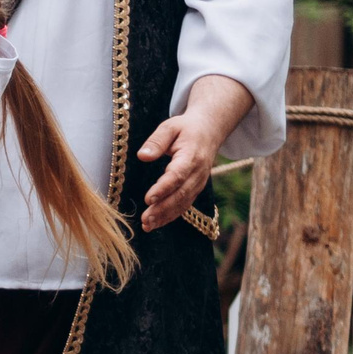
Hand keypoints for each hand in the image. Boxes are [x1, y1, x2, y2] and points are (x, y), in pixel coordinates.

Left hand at [133, 110, 226, 232]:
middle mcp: (198, 173)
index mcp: (191, 156)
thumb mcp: (170, 127)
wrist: (209, 131)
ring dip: (165, 216)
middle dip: (163, 209)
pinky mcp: (196, 188)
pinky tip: (156, 223)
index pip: (177, 176)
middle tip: (145, 219)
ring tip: (147, 226)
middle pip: (180, 194)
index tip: (148, 199)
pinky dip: (171, 216)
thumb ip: (156, 141)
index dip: (163, 189)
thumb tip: (143, 156)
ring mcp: (199, 183)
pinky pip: (184, 205)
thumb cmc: (186, 128)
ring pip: (183, 203)